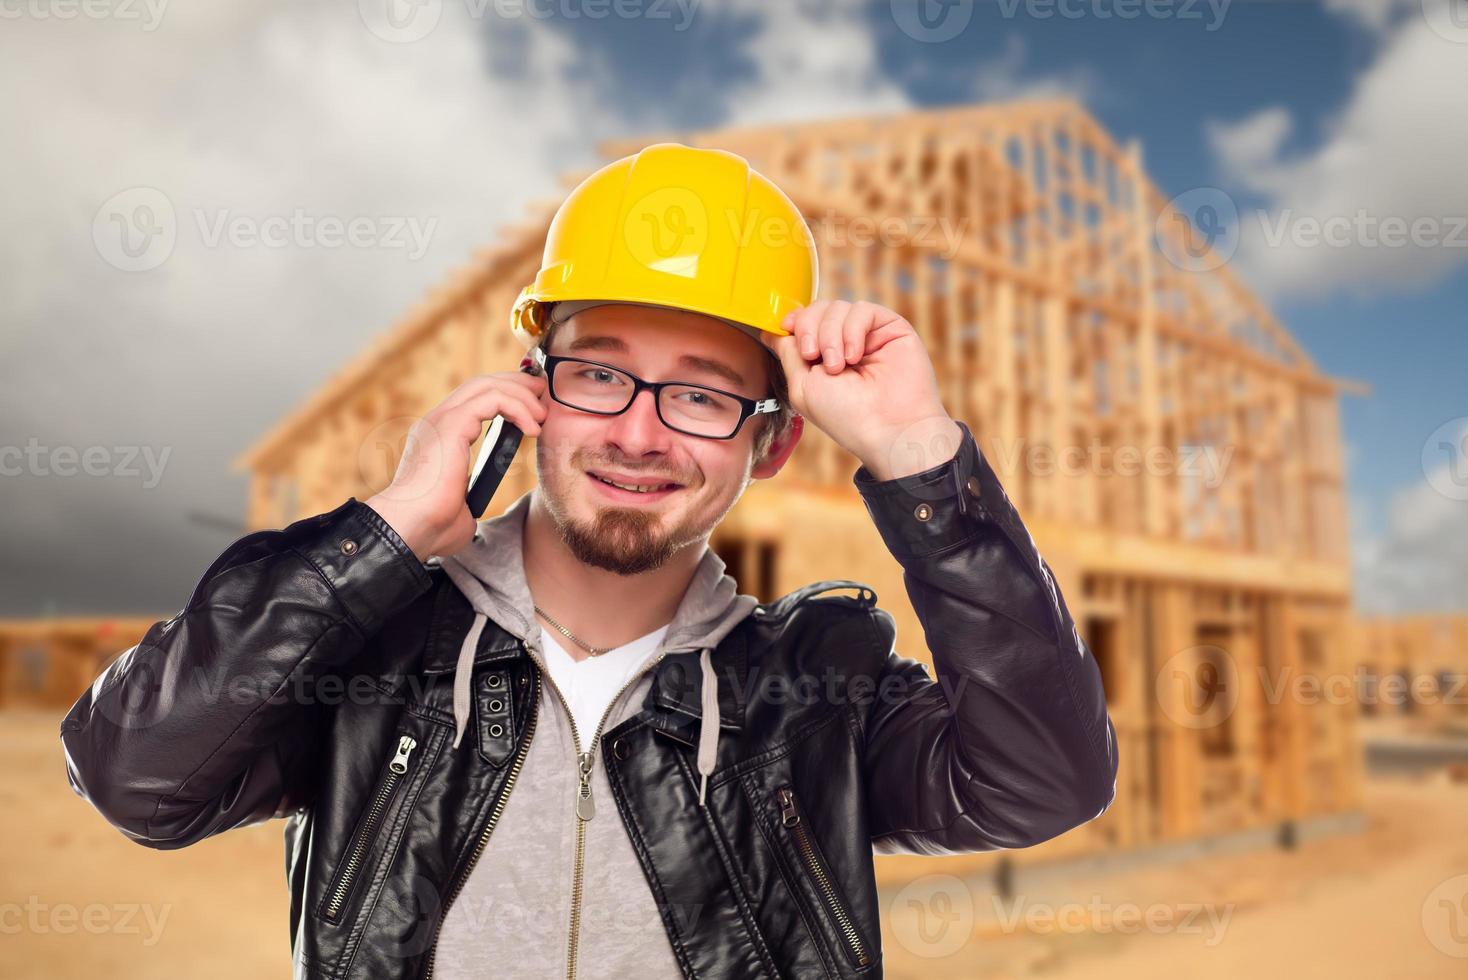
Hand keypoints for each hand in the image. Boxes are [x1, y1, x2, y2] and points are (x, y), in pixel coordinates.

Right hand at [364, 369, 547, 560]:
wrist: (410, 528)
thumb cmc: (431, 526)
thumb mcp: (458, 505)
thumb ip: (466, 497)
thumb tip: (470, 507)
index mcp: (438, 437)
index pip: (472, 400)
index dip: (504, 396)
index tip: (531, 410)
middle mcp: (437, 422)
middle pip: (481, 384)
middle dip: (516, 384)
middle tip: (542, 395)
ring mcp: (442, 420)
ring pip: (488, 386)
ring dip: (521, 395)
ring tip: (542, 414)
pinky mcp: (452, 423)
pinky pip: (493, 399)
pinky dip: (518, 408)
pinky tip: (532, 429)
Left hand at [758, 300, 961, 480]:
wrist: (888, 429)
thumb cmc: (845, 416)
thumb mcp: (802, 385)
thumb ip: (787, 353)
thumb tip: (770, 330)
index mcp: (823, 357)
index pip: (803, 321)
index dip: (794, 320)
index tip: (788, 329)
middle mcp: (845, 343)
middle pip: (817, 308)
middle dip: (809, 329)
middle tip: (814, 356)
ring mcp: (868, 335)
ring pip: (837, 307)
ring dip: (830, 335)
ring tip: (839, 365)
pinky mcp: (890, 328)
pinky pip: (862, 309)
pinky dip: (852, 330)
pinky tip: (855, 356)